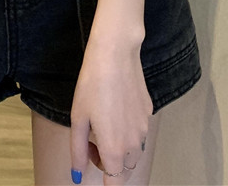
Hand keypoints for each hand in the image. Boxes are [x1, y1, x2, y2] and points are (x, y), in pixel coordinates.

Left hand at [70, 35, 151, 184]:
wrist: (115, 55)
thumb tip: (77, 175)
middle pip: (125, 169)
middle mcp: (134, 143)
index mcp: (115, 149)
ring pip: (134, 151)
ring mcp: (144, 127)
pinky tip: (115, 107)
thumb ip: (78, 151)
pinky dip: (127, 129)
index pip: (114, 182)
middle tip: (91, 141)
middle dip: (109, 164)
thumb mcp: (78, 118)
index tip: (93, 163)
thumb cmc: (92, 85)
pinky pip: (139, 130)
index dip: (104, 180)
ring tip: (102, 122)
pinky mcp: (149, 111)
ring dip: (119, 147)